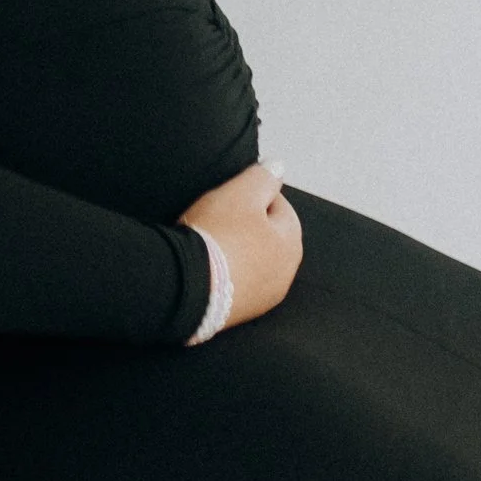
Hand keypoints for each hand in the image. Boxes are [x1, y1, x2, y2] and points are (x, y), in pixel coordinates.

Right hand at [178, 163, 301, 328]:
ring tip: (211, 241)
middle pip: (267, 235)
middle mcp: (285, 275)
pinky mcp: (242, 313)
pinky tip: (208, 265)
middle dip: (247, 224)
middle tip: (218, 217)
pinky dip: (228, 272)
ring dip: (238, 250)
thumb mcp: (241, 192)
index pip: (279, 206)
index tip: (229, 195)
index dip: (253, 194)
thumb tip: (278, 168)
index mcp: (291, 243)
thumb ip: (264, 176)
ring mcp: (264, 298)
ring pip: (253, 261)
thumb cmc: (218, 235)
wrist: (189, 287)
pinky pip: (239, 282)